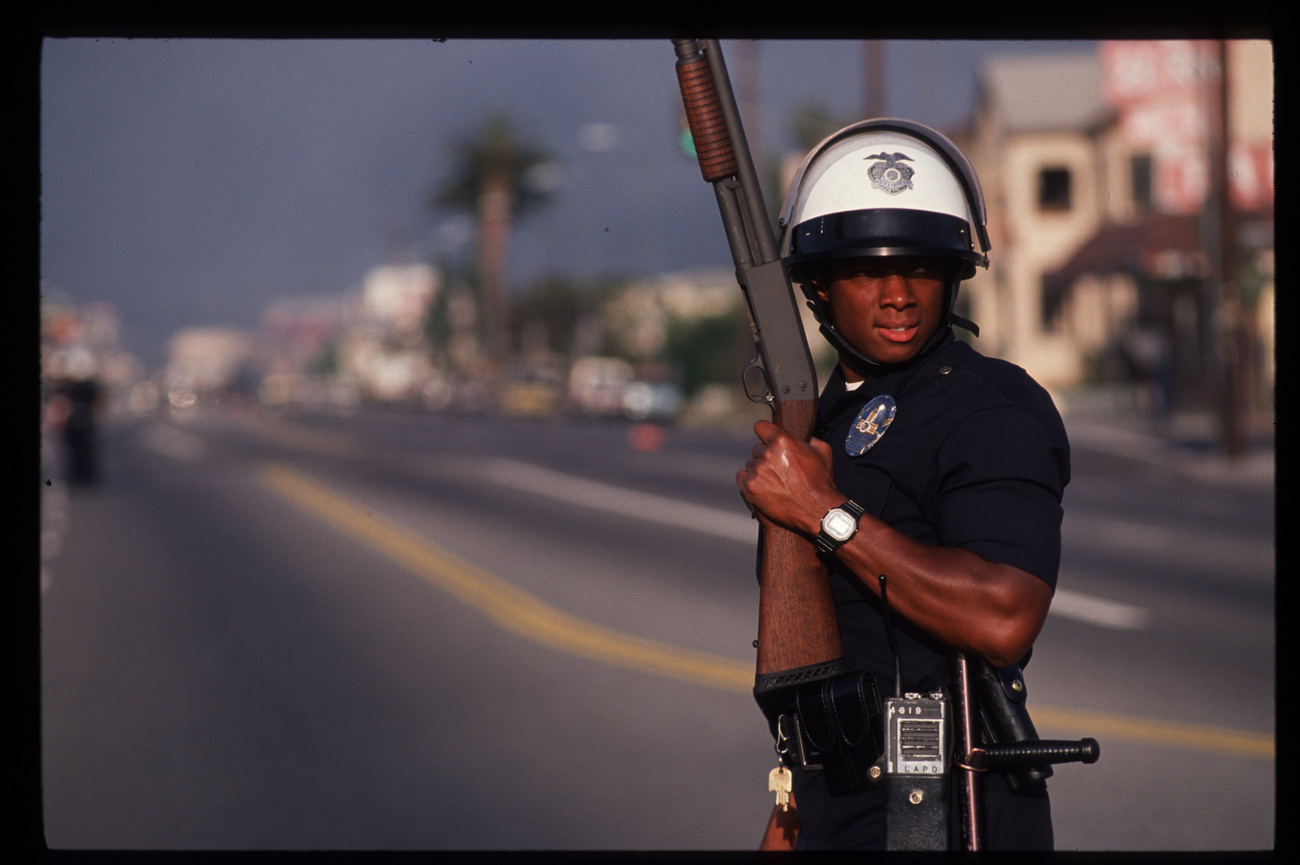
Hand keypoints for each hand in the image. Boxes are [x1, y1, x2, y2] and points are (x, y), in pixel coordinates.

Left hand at [736, 419, 840, 534]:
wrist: (817, 510)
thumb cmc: (820, 482)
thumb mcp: (823, 452)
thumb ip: (809, 438)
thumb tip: (803, 435)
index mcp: (782, 441)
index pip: (761, 427)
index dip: (765, 433)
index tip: (766, 438)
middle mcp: (767, 453)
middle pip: (757, 449)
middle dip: (766, 456)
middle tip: (778, 469)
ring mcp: (757, 471)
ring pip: (750, 464)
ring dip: (759, 470)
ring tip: (774, 482)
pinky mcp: (750, 487)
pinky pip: (741, 477)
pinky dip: (749, 481)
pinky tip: (761, 486)